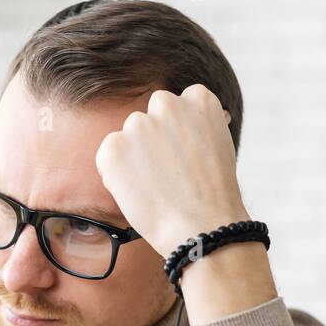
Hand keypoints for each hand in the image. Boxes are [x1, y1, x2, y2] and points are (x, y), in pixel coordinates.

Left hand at [95, 84, 250, 257]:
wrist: (201, 226)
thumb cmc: (213, 196)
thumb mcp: (217, 148)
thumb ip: (197, 130)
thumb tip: (186, 129)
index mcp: (198, 99)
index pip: (178, 105)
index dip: (177, 134)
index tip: (184, 156)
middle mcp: (167, 104)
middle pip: (149, 117)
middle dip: (152, 140)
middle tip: (165, 174)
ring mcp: (138, 124)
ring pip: (128, 137)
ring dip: (134, 157)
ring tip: (155, 188)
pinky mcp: (114, 147)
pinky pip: (108, 157)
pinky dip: (116, 174)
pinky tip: (138, 193)